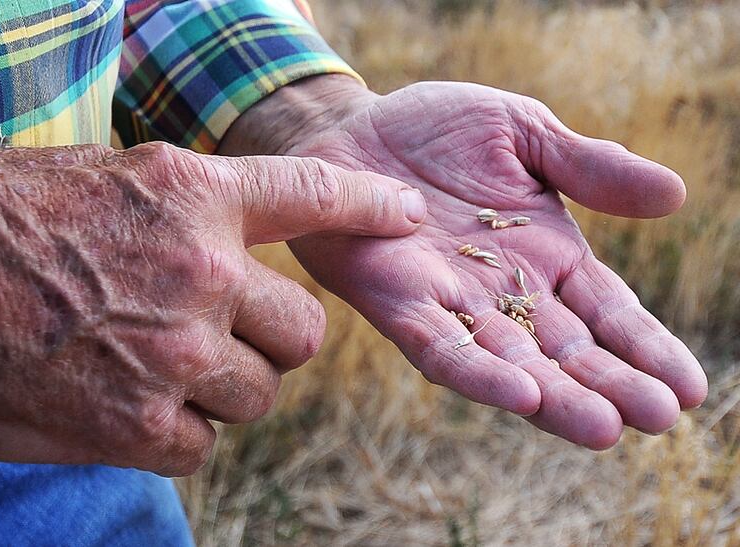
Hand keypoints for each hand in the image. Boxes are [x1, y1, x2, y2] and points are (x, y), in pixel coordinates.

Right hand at [0, 143, 423, 474]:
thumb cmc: (4, 221)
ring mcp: (176, 353)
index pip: (311, 195)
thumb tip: (250, 265)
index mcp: (193, 196)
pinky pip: (204, 444)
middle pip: (303, 331)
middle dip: (269, 338)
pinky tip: (125, 405)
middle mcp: (201, 271)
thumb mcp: (111, 184)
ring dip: (222, 389)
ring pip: (260, 393)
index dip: (368, 205)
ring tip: (155, 367)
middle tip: (217, 333)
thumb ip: (193, 217)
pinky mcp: (140, 426)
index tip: (403, 216)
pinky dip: (177, 434)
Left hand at [221, 76, 707, 448]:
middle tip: (659, 420)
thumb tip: (676, 195)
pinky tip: (520, 395)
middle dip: (611, 384)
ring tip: (603, 427)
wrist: (355, 126)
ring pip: (510, 361)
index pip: (606, 312)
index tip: (688, 388)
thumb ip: (589, 167)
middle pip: (566, 350)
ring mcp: (451, 303)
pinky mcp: (397, 302)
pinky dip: (477, 371)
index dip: (646, 347)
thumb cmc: (438, 131)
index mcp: (545, 256)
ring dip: (554, 396)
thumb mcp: (524, 132)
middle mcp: (504, 292)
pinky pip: (440, 345)